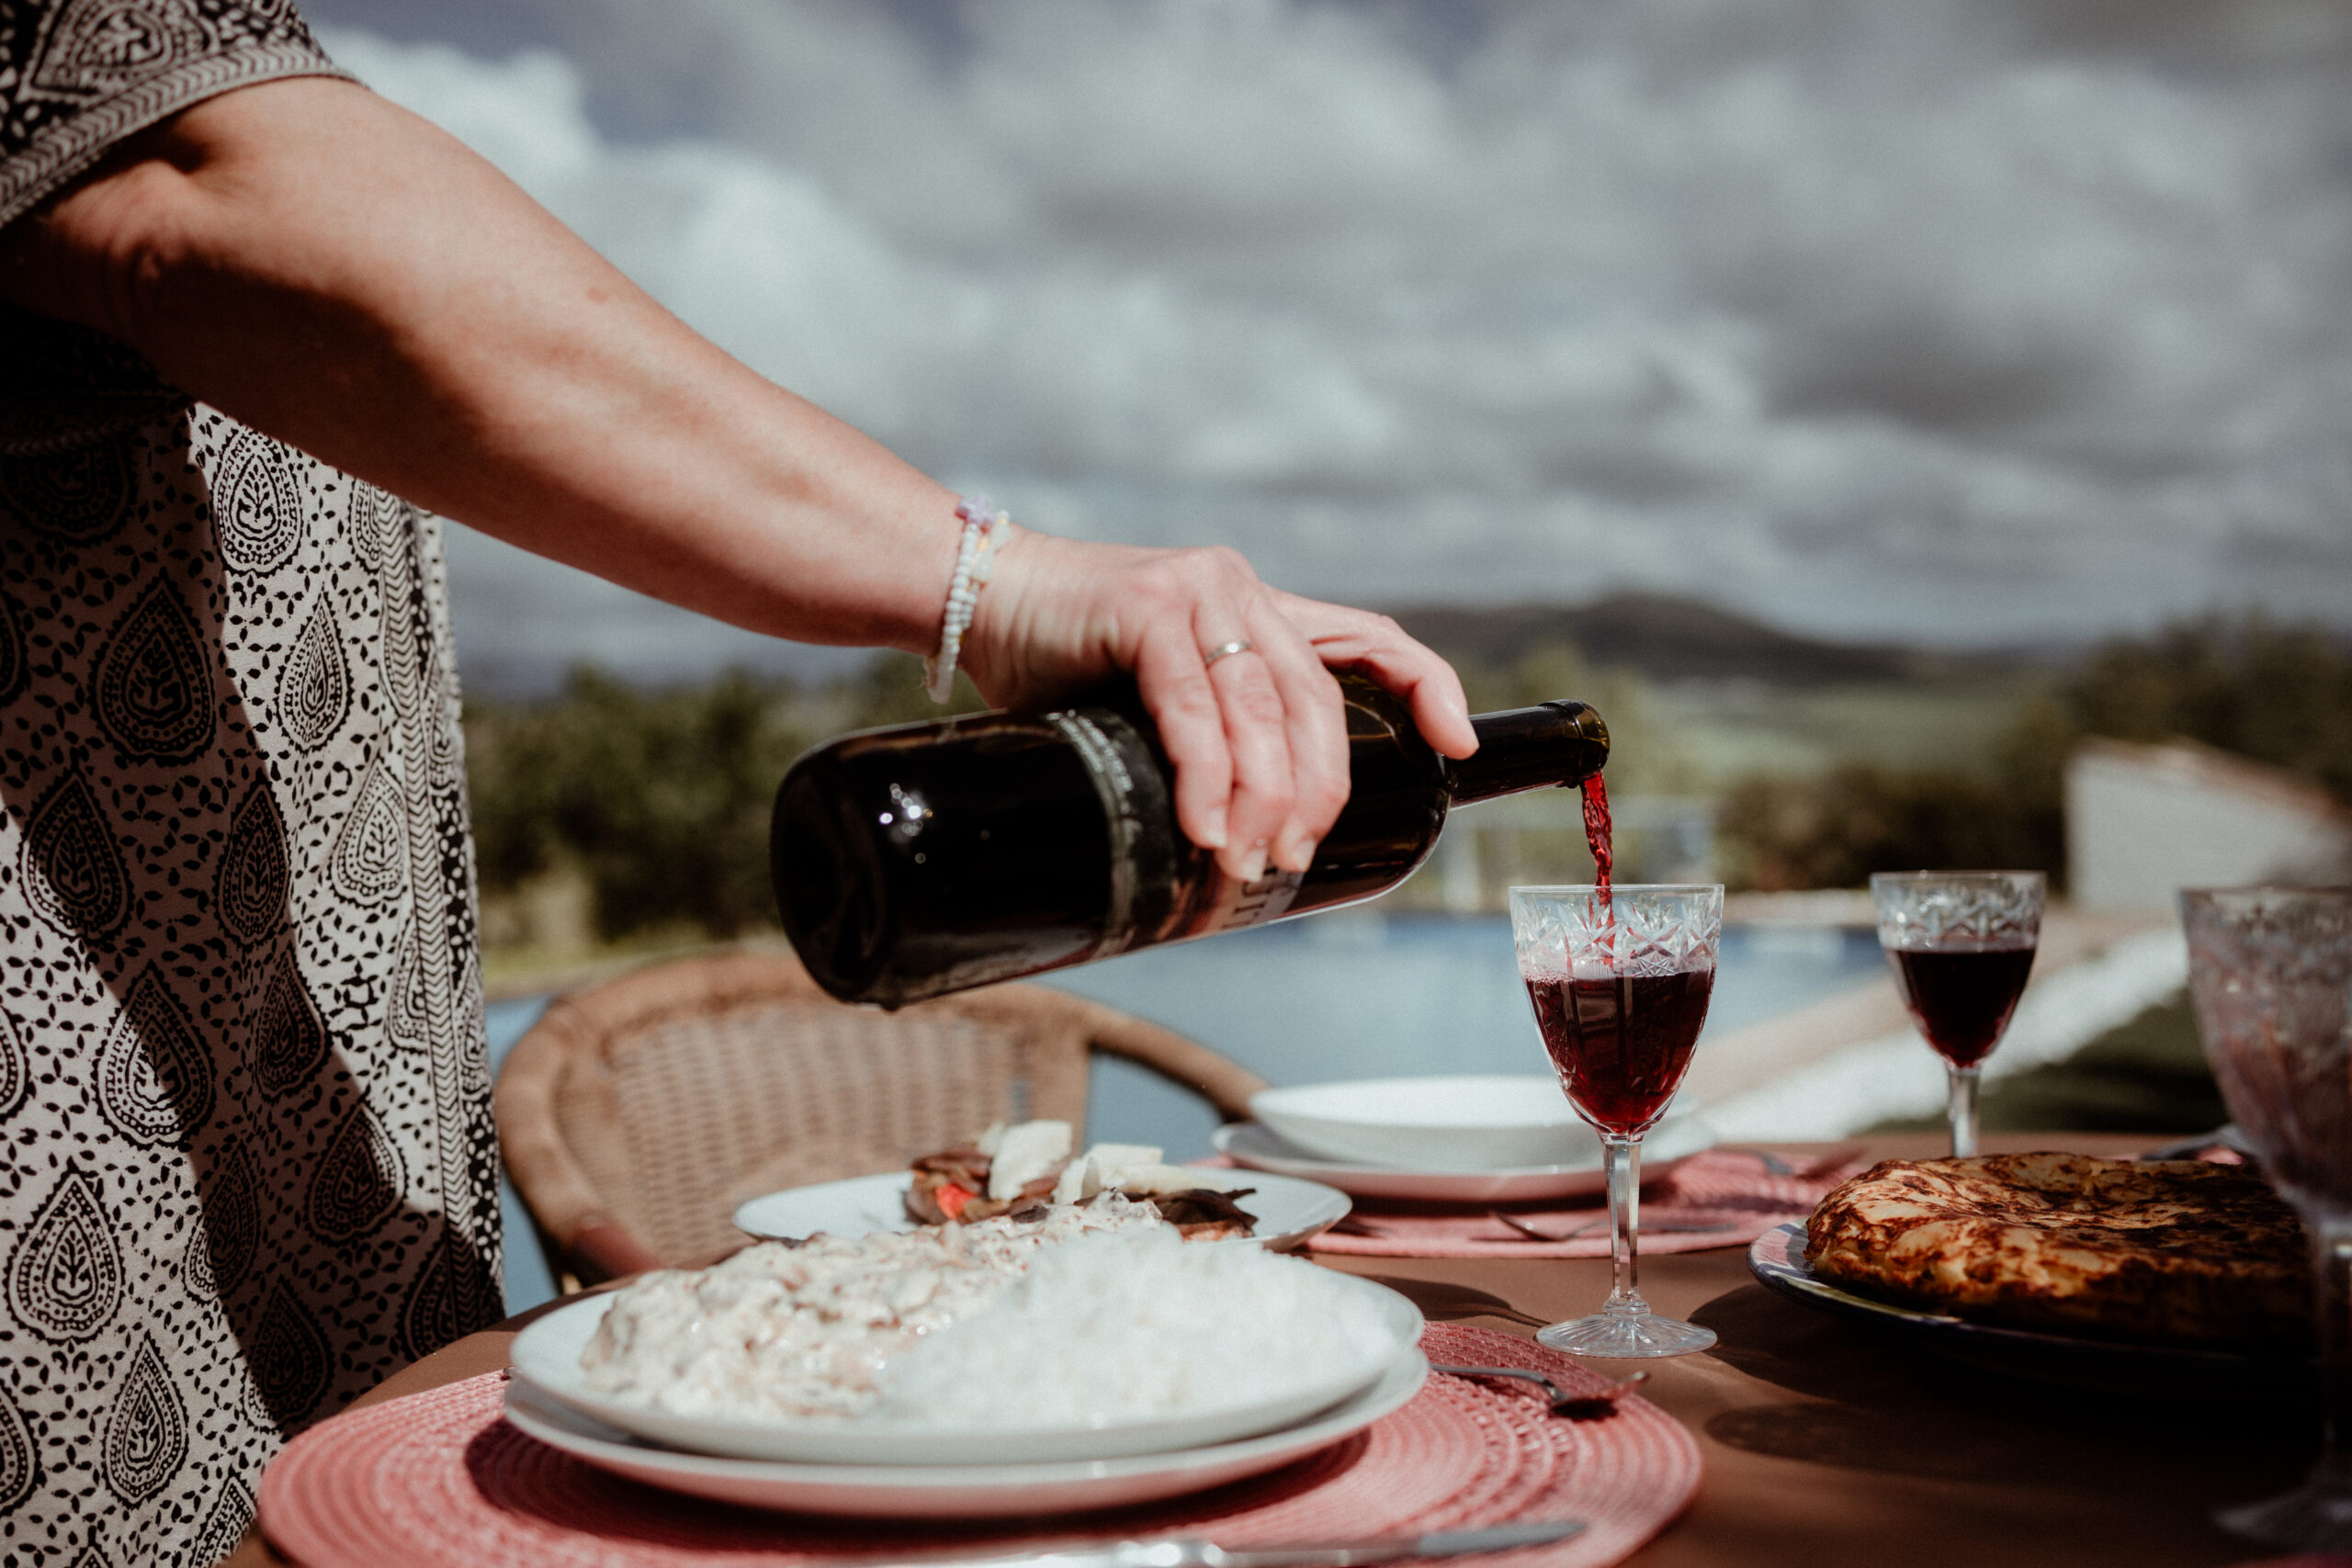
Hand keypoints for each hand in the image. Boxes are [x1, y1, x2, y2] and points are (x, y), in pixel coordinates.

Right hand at [962, 529, 1476, 881]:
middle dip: (1316, 791)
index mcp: (1257, 607)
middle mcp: (1240, 590)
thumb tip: (1233, 842)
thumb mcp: (1150, 693)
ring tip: (1245, 861)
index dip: (1427, 683)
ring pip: (1261, 712)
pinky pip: (1194, 707)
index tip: (1458, 744)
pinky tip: (1206, 826)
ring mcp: (1198, 591)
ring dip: (1260, 800)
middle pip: (1318, 701)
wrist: (972, 596)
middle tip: (1288, 856)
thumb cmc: (1057, 661)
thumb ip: (1201, 732)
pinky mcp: (1146, 607)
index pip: (1368, 636)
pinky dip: (1204, 775)